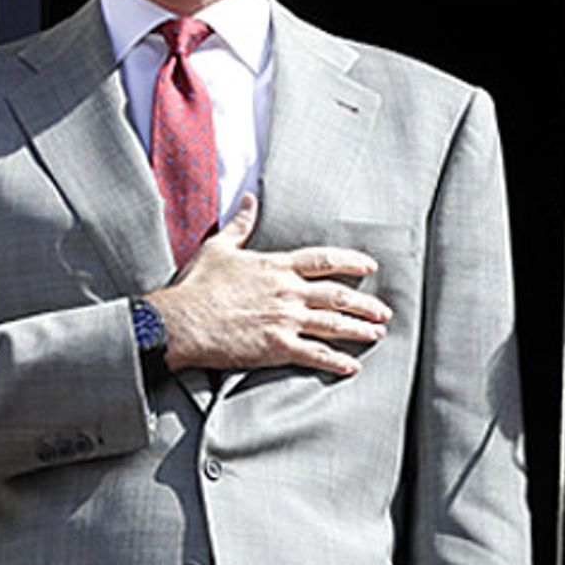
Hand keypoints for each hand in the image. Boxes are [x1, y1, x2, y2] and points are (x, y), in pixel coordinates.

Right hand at [148, 193, 391, 375]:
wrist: (180, 321)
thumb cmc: (197, 285)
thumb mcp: (219, 247)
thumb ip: (241, 224)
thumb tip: (250, 199)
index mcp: (277, 267)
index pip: (325, 260)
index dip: (351, 262)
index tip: (370, 267)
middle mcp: (288, 292)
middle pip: (338, 295)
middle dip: (365, 304)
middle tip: (383, 311)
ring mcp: (285, 319)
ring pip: (333, 324)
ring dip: (359, 329)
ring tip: (377, 333)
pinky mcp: (277, 347)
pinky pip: (315, 354)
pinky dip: (336, 361)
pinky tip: (352, 365)